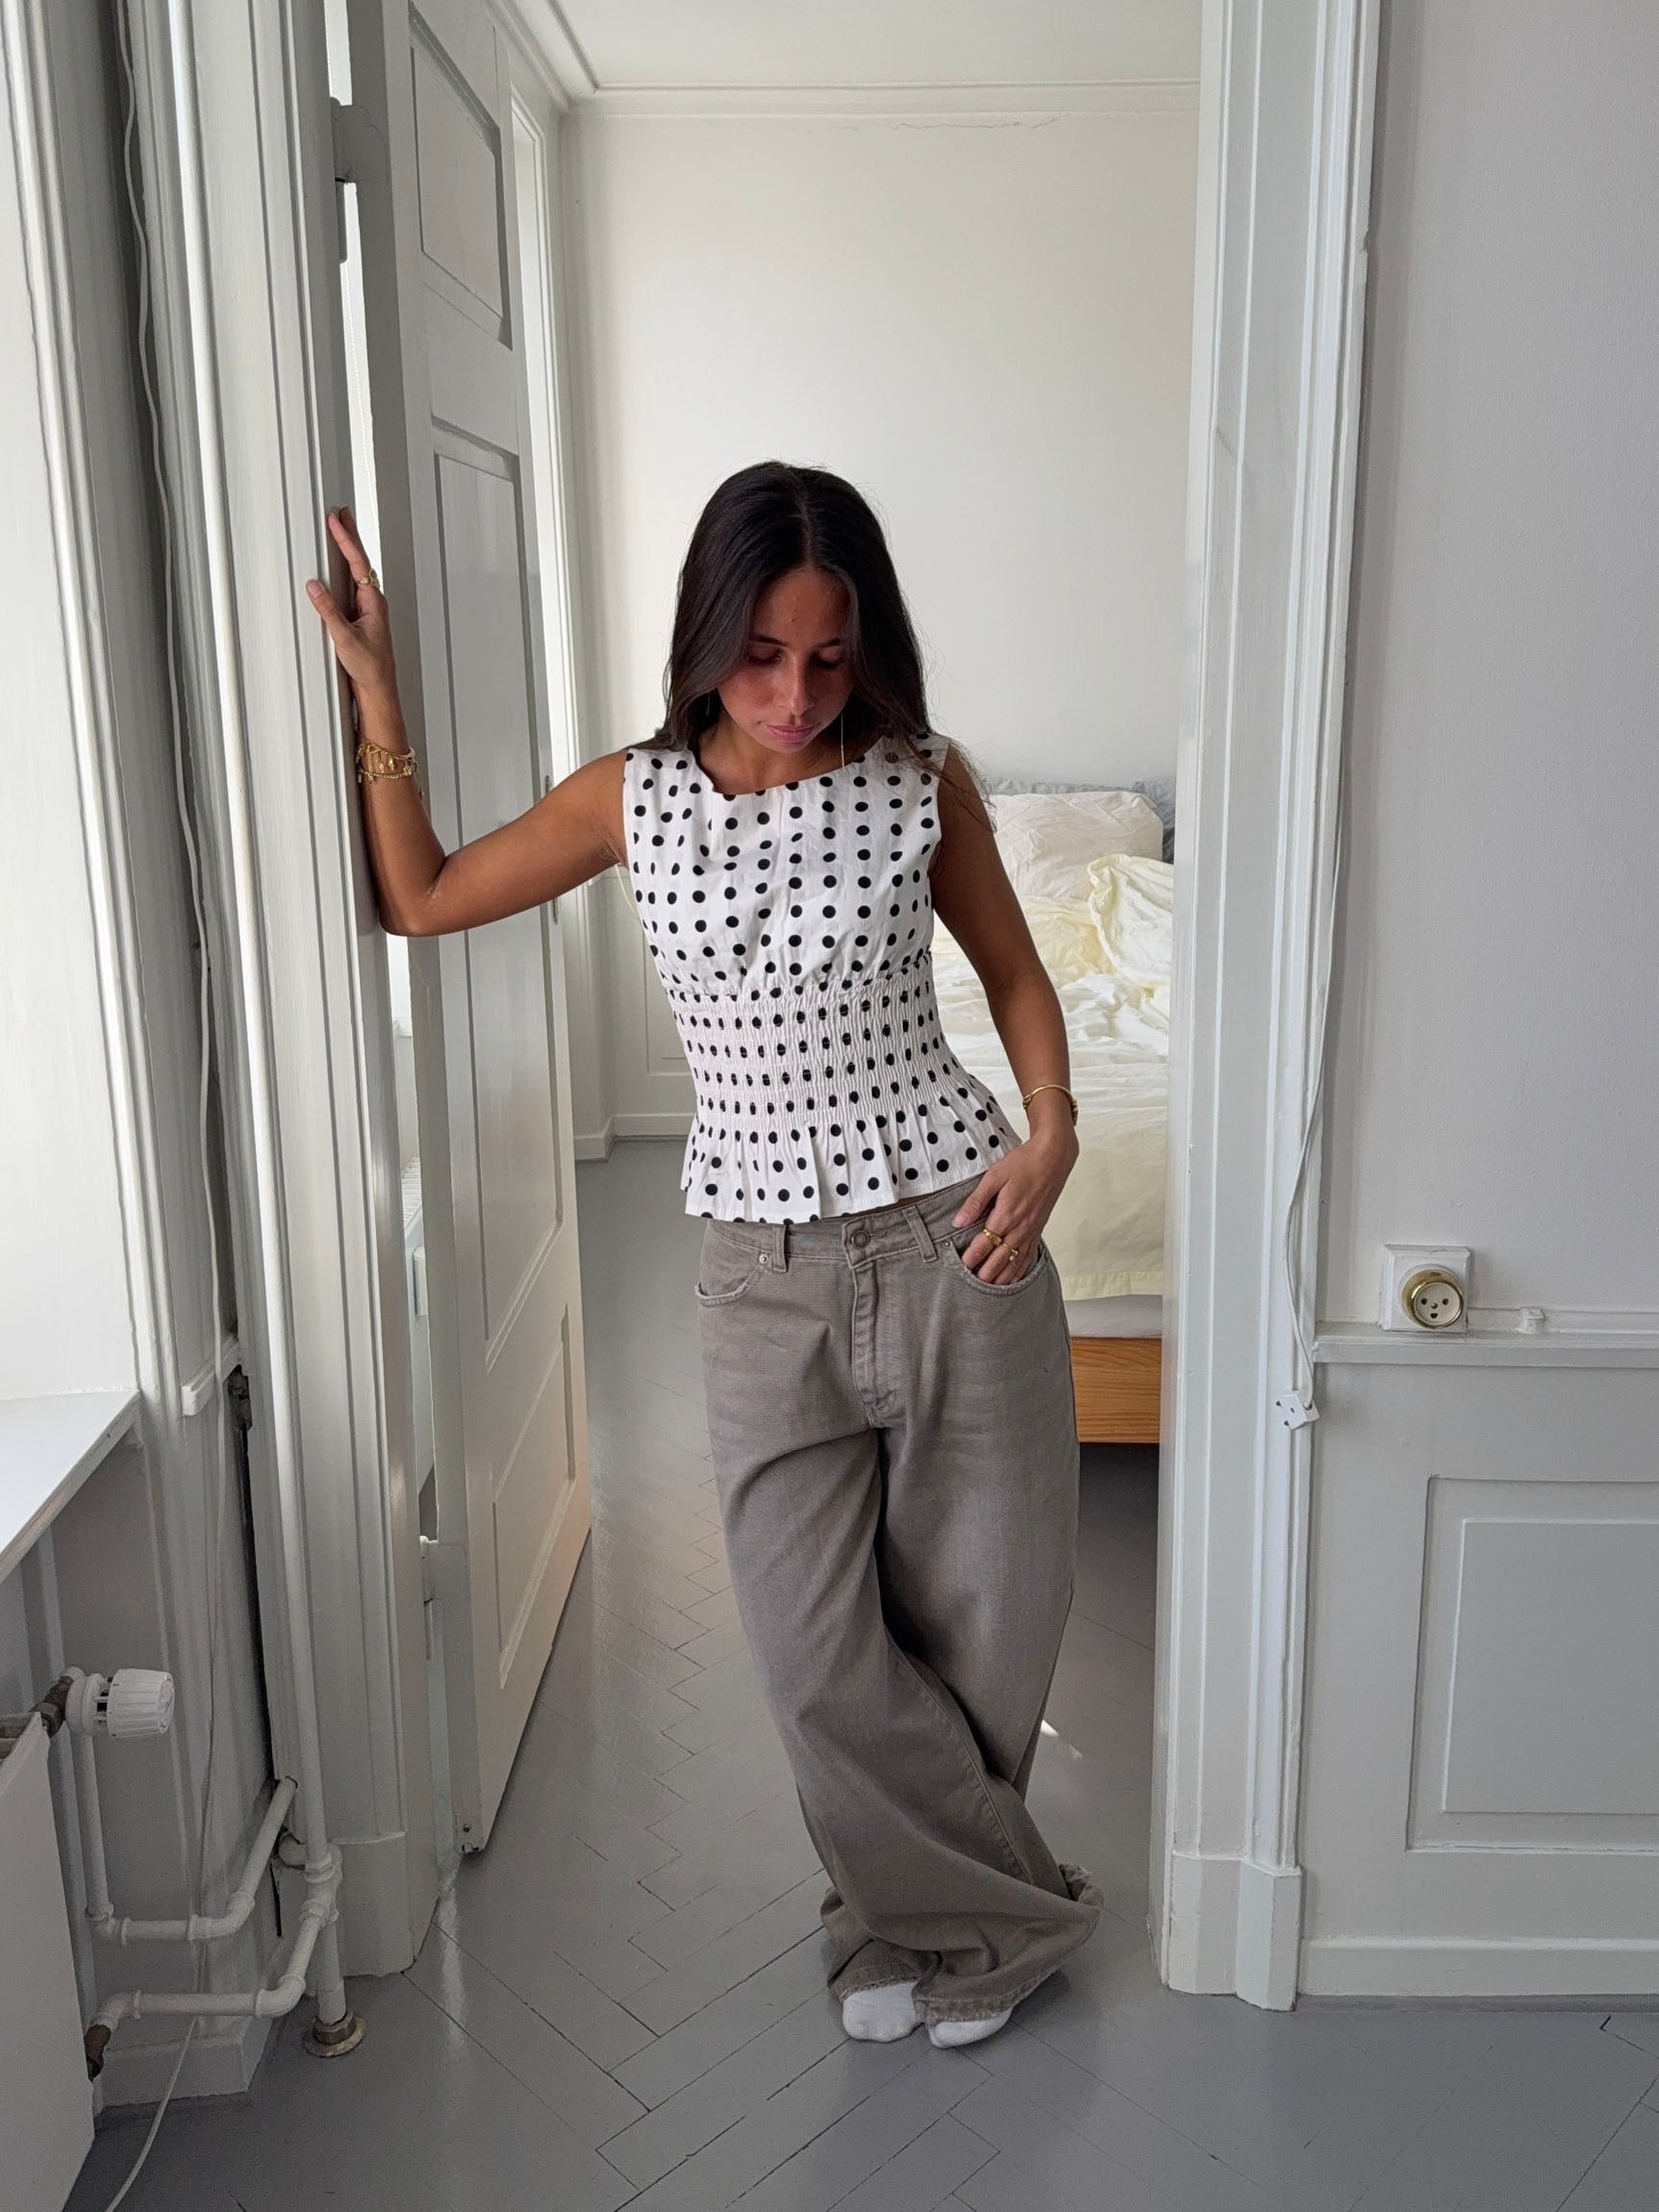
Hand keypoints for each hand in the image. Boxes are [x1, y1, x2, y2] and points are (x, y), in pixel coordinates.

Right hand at [305, 507, 397, 705]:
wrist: (378, 688)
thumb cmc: (370, 667)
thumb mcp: (345, 638)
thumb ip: (329, 611)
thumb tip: (314, 587)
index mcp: (374, 602)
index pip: (359, 563)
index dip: (346, 540)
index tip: (336, 520)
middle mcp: (372, 602)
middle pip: (360, 561)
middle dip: (350, 535)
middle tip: (342, 512)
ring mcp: (366, 608)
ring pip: (356, 571)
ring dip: (347, 549)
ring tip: (340, 528)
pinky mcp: (359, 616)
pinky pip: (350, 585)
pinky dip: (343, 568)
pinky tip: (337, 563)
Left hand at [951, 1125, 1078, 1282]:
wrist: (1053, 1157)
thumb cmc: (1023, 1163)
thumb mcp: (994, 1177)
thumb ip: (976, 1201)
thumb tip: (958, 1221)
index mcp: (1006, 1215)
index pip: (984, 1244)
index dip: (971, 1258)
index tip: (959, 1268)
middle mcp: (1020, 1227)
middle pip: (999, 1259)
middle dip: (984, 1274)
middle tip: (970, 1287)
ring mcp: (1031, 1230)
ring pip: (1015, 1262)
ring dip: (1002, 1277)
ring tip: (988, 1291)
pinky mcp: (1039, 1229)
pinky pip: (1029, 1255)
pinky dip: (1021, 1270)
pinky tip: (1013, 1279)